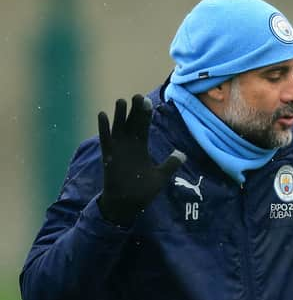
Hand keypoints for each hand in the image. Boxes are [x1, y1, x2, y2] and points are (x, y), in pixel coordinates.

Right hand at [97, 94, 185, 225]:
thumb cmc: (143, 191)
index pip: (143, 126)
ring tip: (121, 101)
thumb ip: (170, 164)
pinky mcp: (108, 156)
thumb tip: (182, 154)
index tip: (147, 101)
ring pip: (118, 128)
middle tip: (137, 96)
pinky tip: (102, 114)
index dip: (145, 114)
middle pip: (132, 123)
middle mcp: (129, 145)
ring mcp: (118, 149)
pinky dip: (104, 128)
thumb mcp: (160, 176)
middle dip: (134, 110)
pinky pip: (105, 139)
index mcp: (141, 147)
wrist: (127, 204)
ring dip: (119, 115)